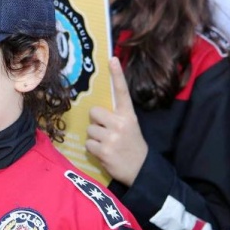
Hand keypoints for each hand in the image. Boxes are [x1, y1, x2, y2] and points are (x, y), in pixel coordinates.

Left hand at [85, 57, 147, 186]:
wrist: (141, 171)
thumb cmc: (132, 146)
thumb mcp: (130, 127)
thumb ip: (116, 116)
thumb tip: (96, 109)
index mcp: (129, 116)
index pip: (121, 92)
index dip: (117, 75)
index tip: (112, 59)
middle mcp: (120, 123)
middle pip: (94, 112)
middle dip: (96, 121)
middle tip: (106, 131)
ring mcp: (112, 137)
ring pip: (89, 129)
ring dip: (95, 138)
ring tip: (107, 144)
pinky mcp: (104, 150)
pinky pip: (88, 144)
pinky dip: (93, 150)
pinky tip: (105, 153)